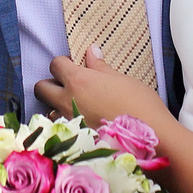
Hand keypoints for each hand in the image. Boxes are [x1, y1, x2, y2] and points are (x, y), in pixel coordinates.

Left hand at [37, 48, 164, 127]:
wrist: (151, 139)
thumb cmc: (141, 105)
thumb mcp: (122, 80)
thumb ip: (100, 67)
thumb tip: (91, 52)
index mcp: (79, 81)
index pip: (55, 64)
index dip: (64, 64)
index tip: (75, 66)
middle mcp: (67, 101)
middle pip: (41, 88)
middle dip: (50, 84)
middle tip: (68, 85)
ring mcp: (69, 122)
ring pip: (47, 110)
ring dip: (56, 106)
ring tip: (76, 106)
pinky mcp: (75, 140)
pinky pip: (60, 129)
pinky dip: (65, 124)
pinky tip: (83, 123)